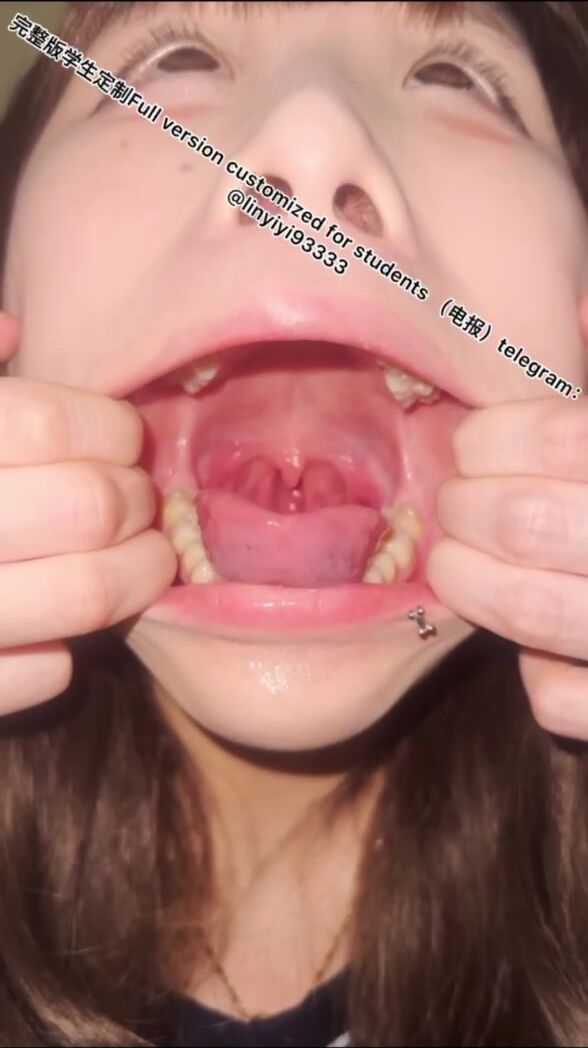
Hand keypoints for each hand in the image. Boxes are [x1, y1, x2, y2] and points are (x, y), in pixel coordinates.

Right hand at [0, 312, 175, 715]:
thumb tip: (8, 329)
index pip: (49, 424)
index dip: (112, 428)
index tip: (125, 438)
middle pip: (89, 507)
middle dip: (139, 500)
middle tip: (141, 501)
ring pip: (87, 595)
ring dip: (138, 575)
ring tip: (144, 561)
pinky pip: (46, 672)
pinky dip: (66, 649)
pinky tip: (52, 626)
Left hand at [427, 397, 587, 739]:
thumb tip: (574, 333)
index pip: (562, 439)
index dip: (495, 438)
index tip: (473, 445)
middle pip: (524, 522)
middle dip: (465, 507)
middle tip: (457, 503)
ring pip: (529, 609)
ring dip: (469, 582)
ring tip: (454, 563)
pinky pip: (560, 698)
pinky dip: (533, 670)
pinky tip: (541, 645)